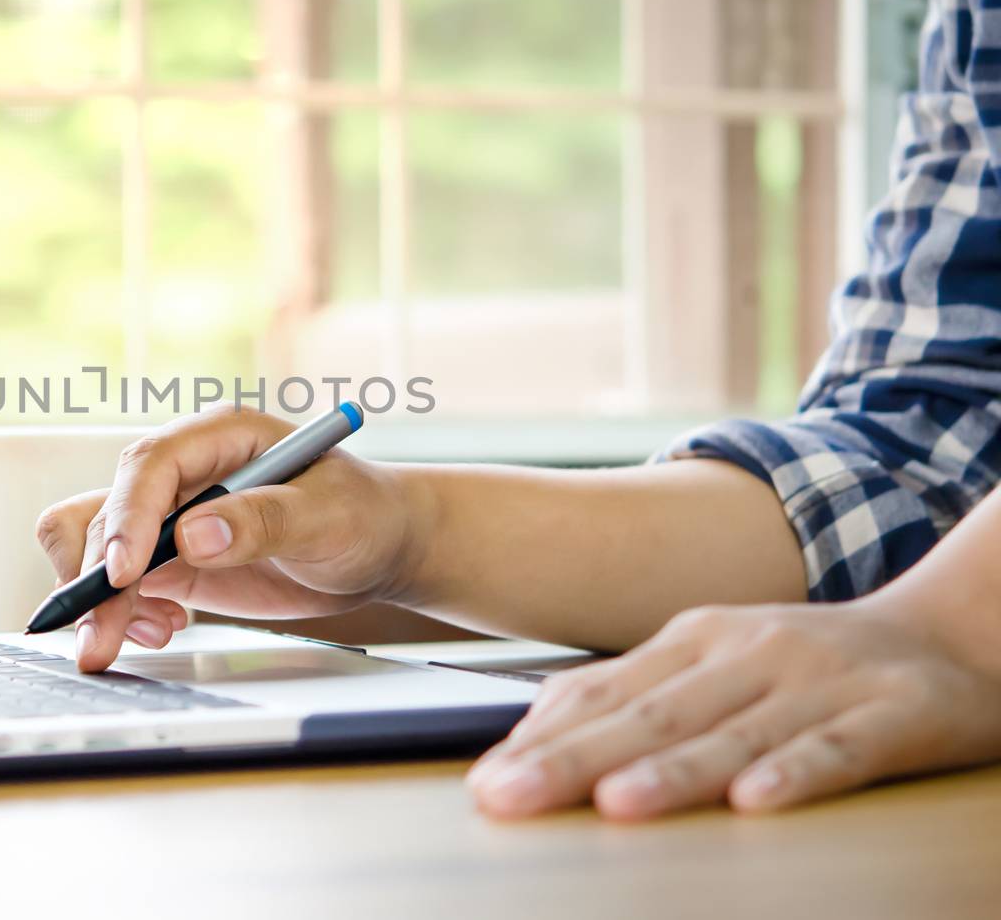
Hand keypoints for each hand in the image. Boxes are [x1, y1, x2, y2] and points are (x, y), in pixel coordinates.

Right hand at [34, 405, 416, 671]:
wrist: (375, 548)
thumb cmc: (361, 514)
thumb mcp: (328, 515)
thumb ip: (263, 520)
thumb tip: (193, 535)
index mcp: (218, 437)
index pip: (149, 466)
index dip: (126, 517)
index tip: (124, 572)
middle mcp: (183, 471)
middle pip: (106, 511)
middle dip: (98, 576)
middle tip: (104, 636)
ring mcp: (170, 516)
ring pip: (95, 546)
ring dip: (97, 598)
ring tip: (135, 639)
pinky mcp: (169, 558)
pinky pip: (117, 581)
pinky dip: (121, 610)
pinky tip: (162, 630)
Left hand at [465, 599, 1000, 819]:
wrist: (949, 633)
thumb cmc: (812, 663)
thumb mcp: (718, 661)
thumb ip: (640, 693)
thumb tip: (536, 732)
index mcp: (698, 638)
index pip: (605, 691)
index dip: (541, 736)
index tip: (486, 779)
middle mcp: (749, 653)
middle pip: (651, 715)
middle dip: (572, 759)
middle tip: (509, 796)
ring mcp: (820, 682)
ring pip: (734, 733)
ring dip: (671, 771)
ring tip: (613, 803)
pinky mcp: (892, 715)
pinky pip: (837, 750)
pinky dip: (795, 774)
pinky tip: (754, 802)